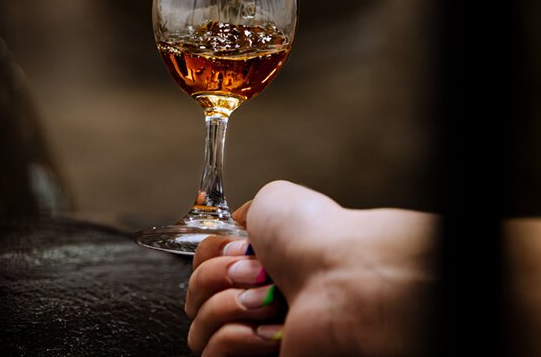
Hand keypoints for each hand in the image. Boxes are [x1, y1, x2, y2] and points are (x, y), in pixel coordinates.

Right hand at [186, 180, 437, 355]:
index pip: (201, 265)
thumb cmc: (316, 239)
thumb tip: (235, 227)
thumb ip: (245, 214)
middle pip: (194, 294)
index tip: (239, 247)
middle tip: (258, 272)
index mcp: (258, 264)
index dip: (210, 254)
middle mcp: (255, 298)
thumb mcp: (274, 200)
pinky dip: (235, 337)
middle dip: (218, 275)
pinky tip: (269, 331)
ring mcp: (253, 336)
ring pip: (197, 326)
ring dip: (230, 304)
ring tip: (270, 301)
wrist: (346, 280)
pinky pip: (212, 353)